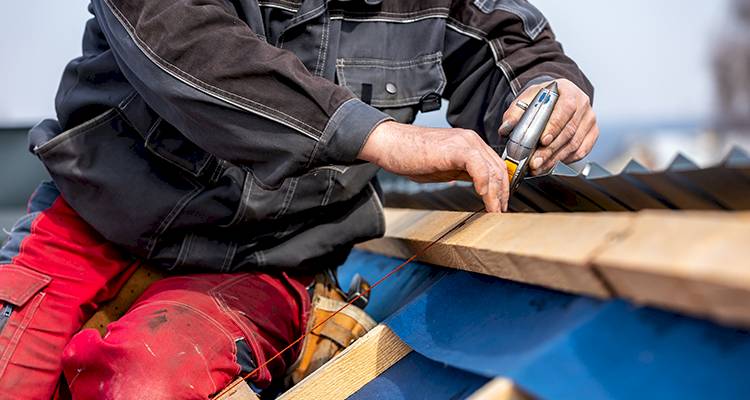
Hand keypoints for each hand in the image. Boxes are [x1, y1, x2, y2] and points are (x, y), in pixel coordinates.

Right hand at [359, 121, 508, 212]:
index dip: (501, 187)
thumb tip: (479, 186)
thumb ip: (463, 173)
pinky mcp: (456, 148)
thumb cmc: (411, 156)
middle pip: (499, 168)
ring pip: (492, 169)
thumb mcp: (444, 168)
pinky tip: (482, 196)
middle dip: (502, 193)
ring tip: (493, 210)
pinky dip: (484, 184)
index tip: (499, 204)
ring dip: (495, 193)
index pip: (496, 165)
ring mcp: (465, 142)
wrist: (391, 145)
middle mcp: (471, 140)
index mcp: (469, 144)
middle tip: (500, 212)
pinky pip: (479, 167)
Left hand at [499, 78, 598, 174]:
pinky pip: (581, 151)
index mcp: (568, 91)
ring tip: (539, 167)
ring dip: (555, 159)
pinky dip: (565, 160)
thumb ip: (515, 113)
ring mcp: (589, 120)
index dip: (554, 127)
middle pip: (569, 131)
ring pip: (574, 144)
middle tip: (535, 162)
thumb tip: (505, 128)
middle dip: (550, 150)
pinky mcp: (592, 133)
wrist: (557, 98)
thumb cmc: (543, 99)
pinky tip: (551, 164)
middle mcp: (583, 104)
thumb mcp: (527, 99)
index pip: (565, 109)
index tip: (542, 141)